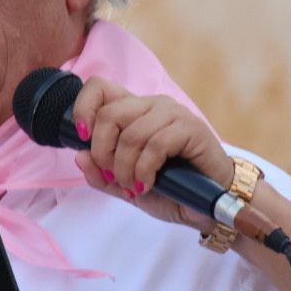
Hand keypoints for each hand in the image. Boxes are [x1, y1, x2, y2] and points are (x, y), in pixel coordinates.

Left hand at [70, 76, 233, 230]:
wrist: (210, 203)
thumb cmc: (172, 189)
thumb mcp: (126, 186)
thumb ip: (102, 175)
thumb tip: (79, 156)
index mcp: (134, 111)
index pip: (100, 88)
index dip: (84, 108)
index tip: (83, 138)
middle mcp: (152, 105)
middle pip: (110, 113)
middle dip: (103, 151)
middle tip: (112, 177)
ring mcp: (173, 114)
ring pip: (132, 133)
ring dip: (125, 168)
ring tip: (133, 187)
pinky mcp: (191, 128)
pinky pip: (156, 145)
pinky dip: (144, 170)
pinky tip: (147, 185)